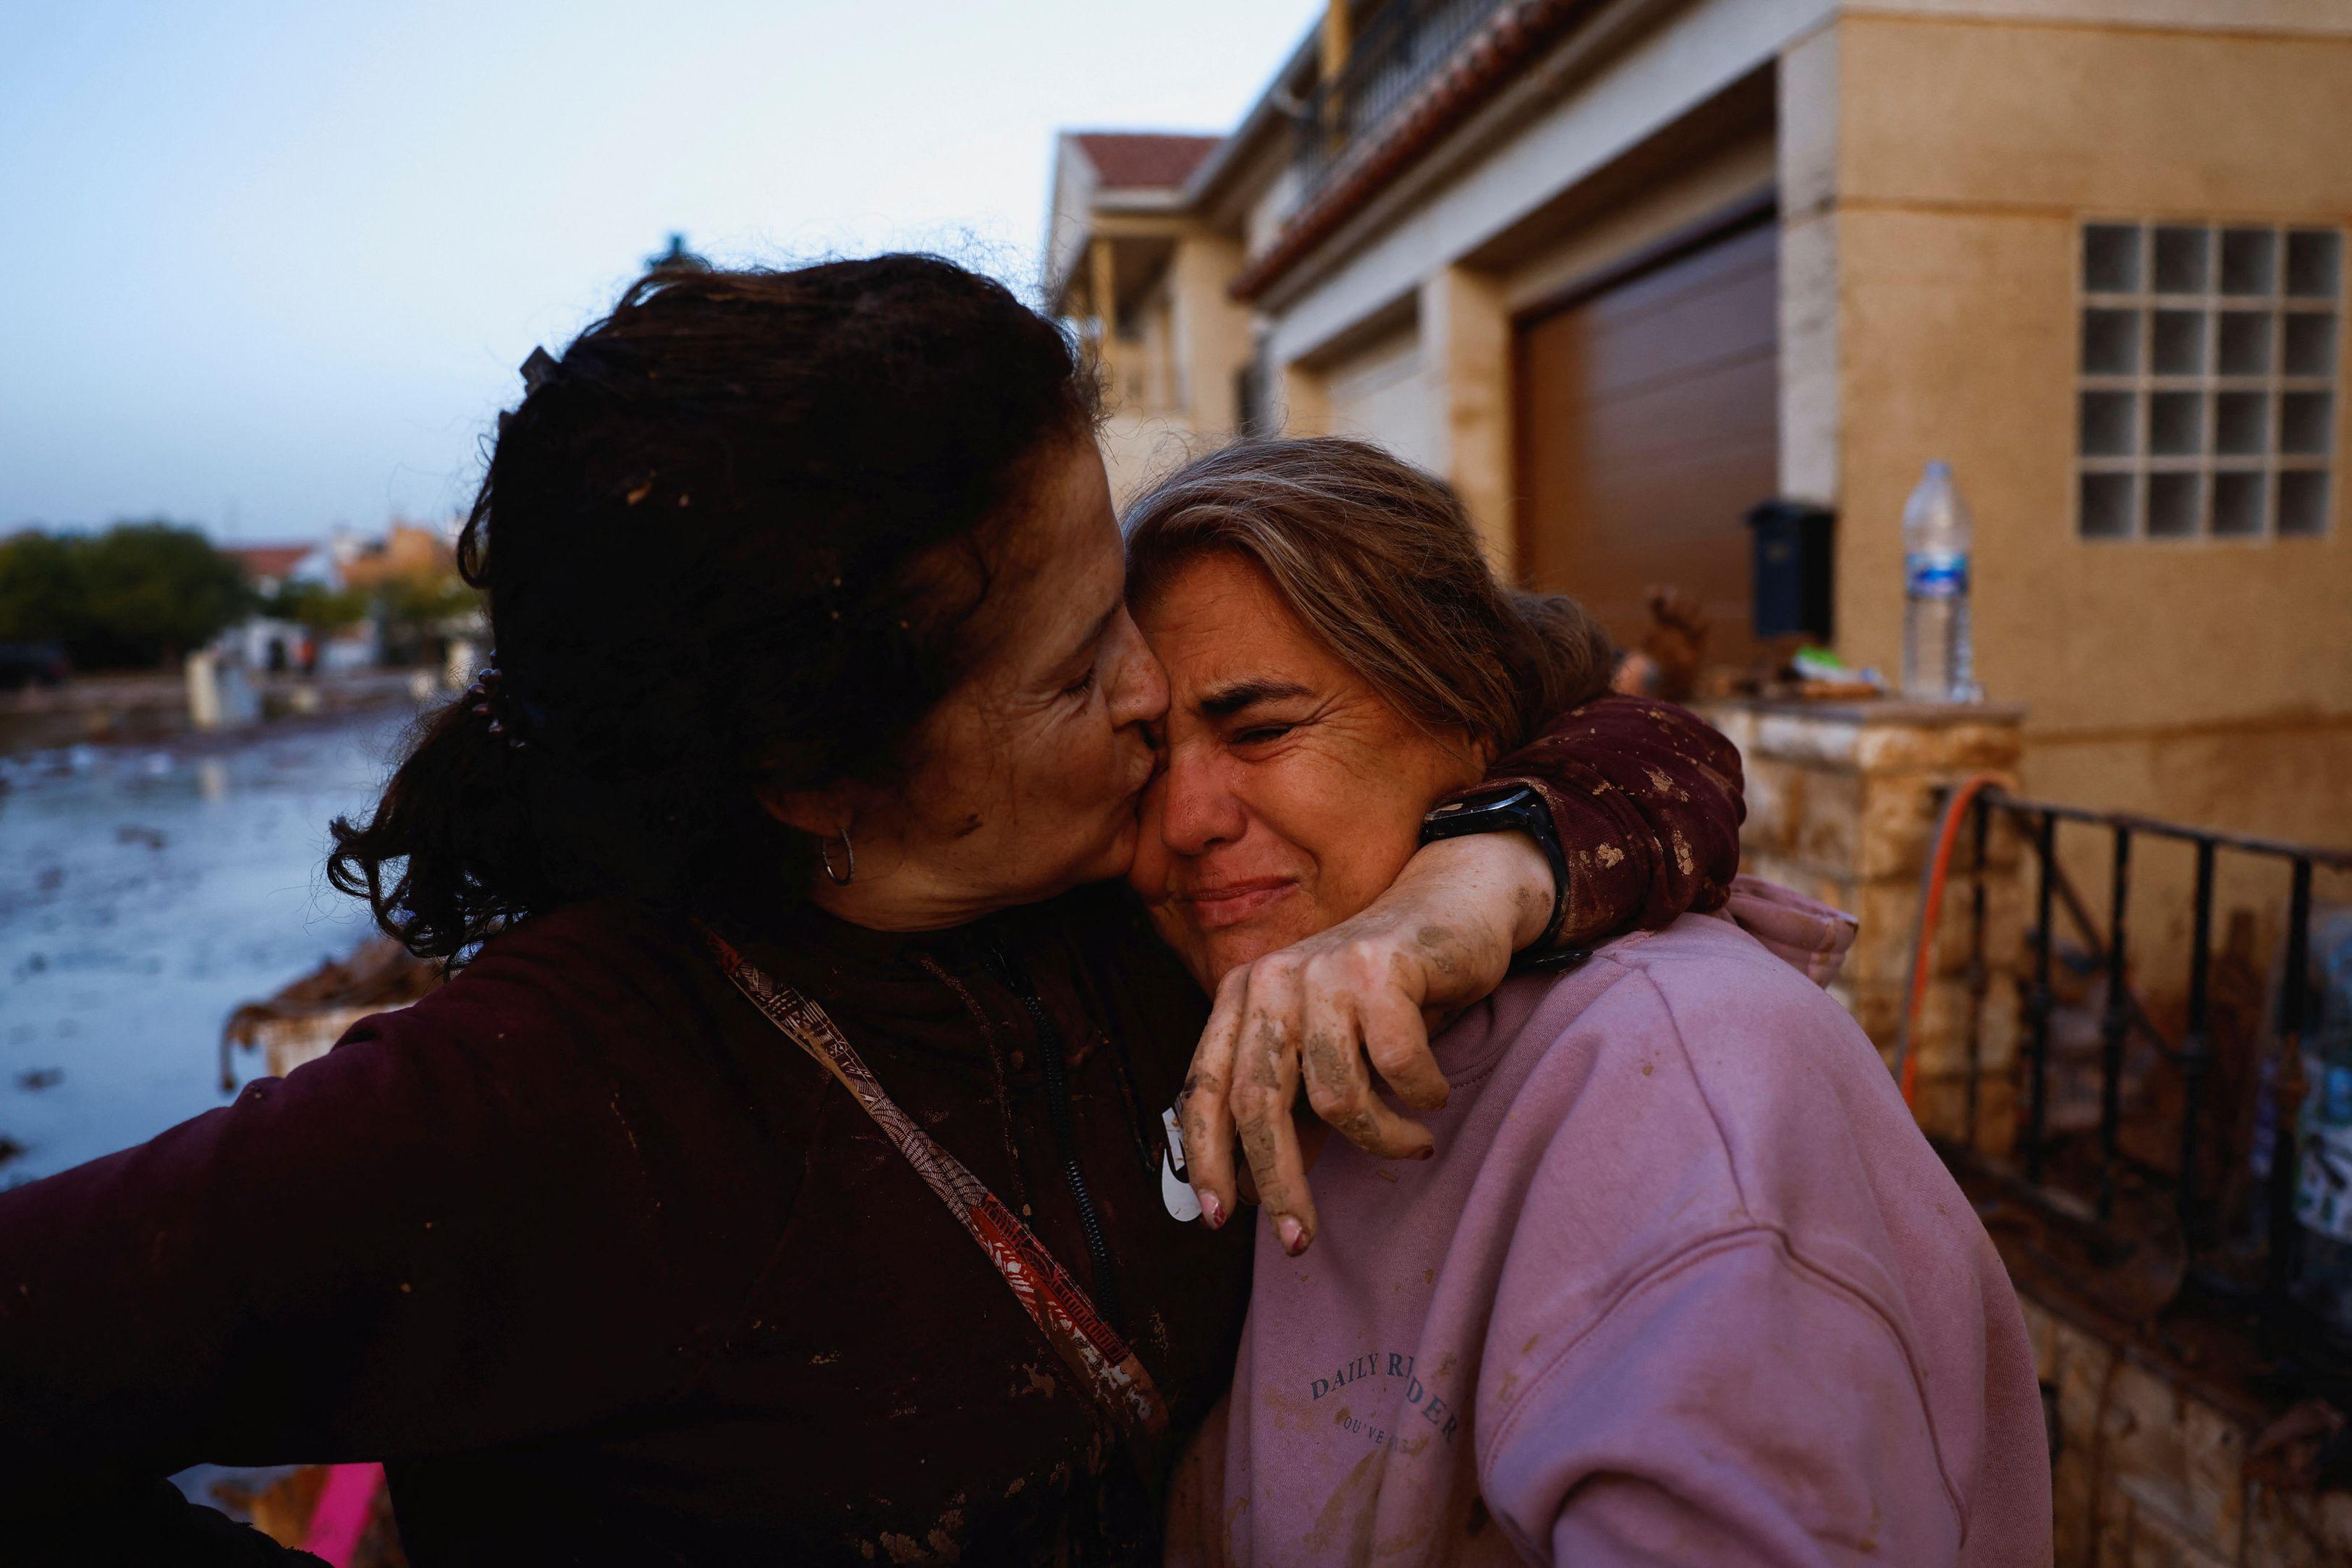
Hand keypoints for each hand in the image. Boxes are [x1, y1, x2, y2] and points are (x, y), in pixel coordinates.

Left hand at [1177, 831, 1552, 1254]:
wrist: (1452, 905)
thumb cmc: (1384, 991)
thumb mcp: (1324, 1043)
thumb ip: (1289, 1100)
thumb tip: (1249, 1188)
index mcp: (1244, 996)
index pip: (1206, 1087)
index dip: (1205, 1156)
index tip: (1219, 1217)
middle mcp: (1272, 979)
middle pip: (1259, 1102)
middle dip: (1279, 1182)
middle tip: (1302, 1238)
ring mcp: (1324, 971)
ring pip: (1336, 1096)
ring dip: (1382, 1138)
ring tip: (1413, 1142)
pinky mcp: (1381, 968)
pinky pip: (1399, 1067)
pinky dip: (1422, 1096)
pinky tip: (1435, 1094)